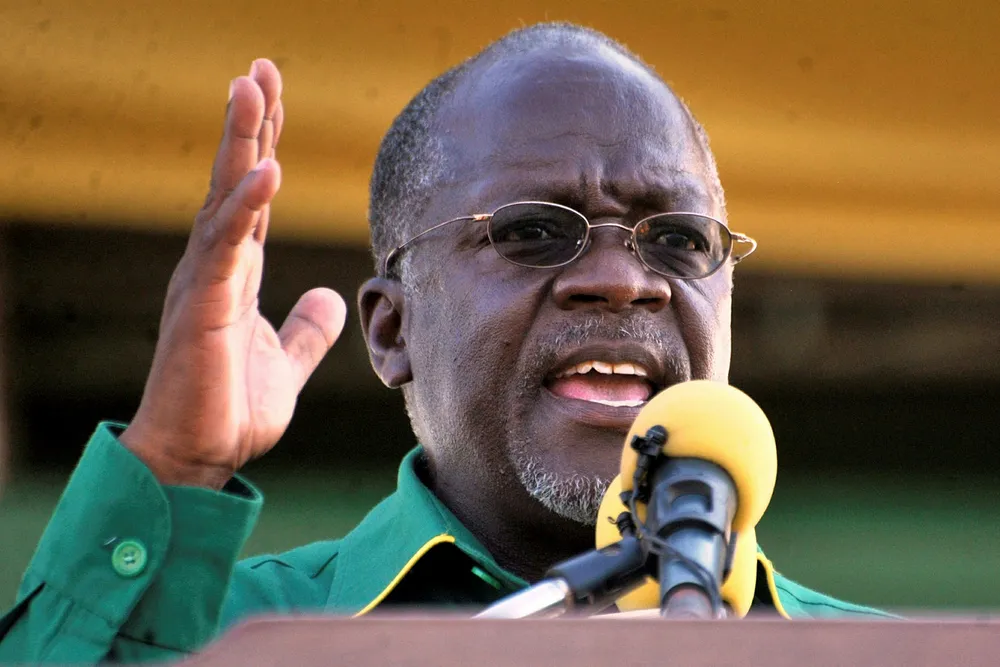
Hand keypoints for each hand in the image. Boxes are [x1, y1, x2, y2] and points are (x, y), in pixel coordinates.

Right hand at [120, 60, 346, 489]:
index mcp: (236, 274)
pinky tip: (267, 168)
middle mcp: (216, 267)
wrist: (197, 458)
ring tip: (251, 86)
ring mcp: (204, 283)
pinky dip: (245, 206)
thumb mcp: (288, 362)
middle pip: (235, 182)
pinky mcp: (201, 308)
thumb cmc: (230, 409)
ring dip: (240, 142)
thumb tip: (330, 296)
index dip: (264, 147)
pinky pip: (226, 246)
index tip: (274, 97)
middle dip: (249, 124)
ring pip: (223, 198)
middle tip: (260, 69)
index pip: (253, 197)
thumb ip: (308, 329)